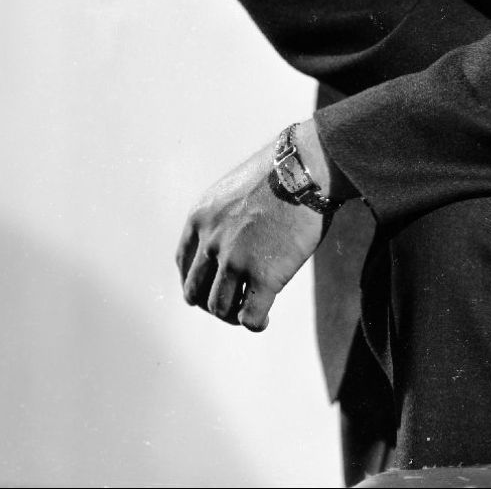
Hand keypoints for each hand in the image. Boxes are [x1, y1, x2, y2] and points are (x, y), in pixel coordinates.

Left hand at [176, 138, 327, 331]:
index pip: (184, 265)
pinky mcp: (264, 275)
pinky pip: (249, 317)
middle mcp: (210, 242)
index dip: (197, 281)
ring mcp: (235, 261)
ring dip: (232, 316)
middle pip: (196, 292)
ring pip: (219, 308)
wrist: (306, 167)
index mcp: (200, 218)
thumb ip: (223, 219)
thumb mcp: (235, 190)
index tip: (213, 286)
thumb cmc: (280, 172)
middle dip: (211, 302)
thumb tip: (232, 244)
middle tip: (231, 303)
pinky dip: (254, 323)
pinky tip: (264, 319)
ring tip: (248, 313)